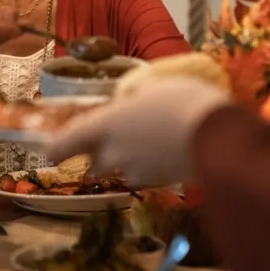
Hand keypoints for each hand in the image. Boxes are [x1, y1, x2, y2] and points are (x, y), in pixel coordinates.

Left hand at [45, 77, 231, 186]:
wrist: (219, 136)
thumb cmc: (184, 100)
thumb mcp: (153, 86)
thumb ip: (132, 98)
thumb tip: (128, 102)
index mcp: (106, 124)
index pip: (65, 143)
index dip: (56, 147)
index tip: (50, 150)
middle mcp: (113, 153)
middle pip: (94, 161)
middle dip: (101, 154)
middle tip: (121, 137)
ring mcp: (136, 172)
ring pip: (122, 170)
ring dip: (129, 161)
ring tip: (155, 142)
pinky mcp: (159, 184)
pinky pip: (147, 175)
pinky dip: (153, 167)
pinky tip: (171, 151)